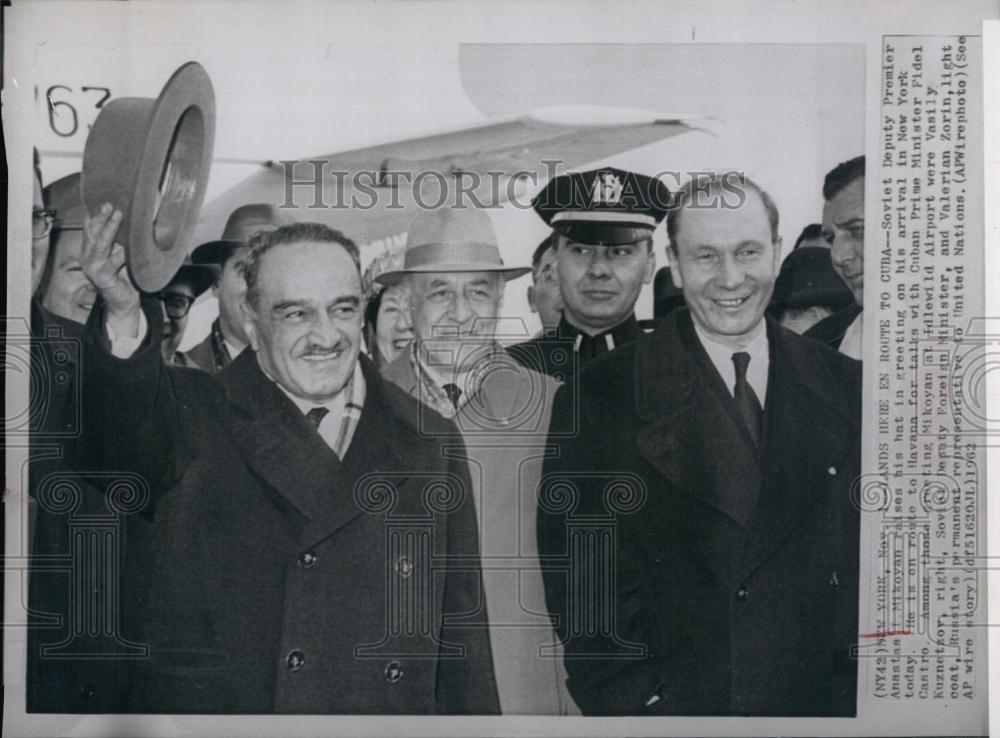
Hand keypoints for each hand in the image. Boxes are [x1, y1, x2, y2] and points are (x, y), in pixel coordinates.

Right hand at [80, 203, 140, 334]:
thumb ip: (119, 242)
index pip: (89, 231)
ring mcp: (94, 269)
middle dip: (101, 218)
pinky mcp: (103, 278)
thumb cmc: (124, 277)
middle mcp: (88, 259)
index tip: (103, 202)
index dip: (95, 217)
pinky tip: (128, 246)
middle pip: (93, 234)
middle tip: (109, 205)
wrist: (124, 302)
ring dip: (110, 229)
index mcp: (90, 252)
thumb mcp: (120, 255)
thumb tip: (130, 221)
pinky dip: (120, 253)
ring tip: (118, 216)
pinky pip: (113, 262)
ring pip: (100, 245)